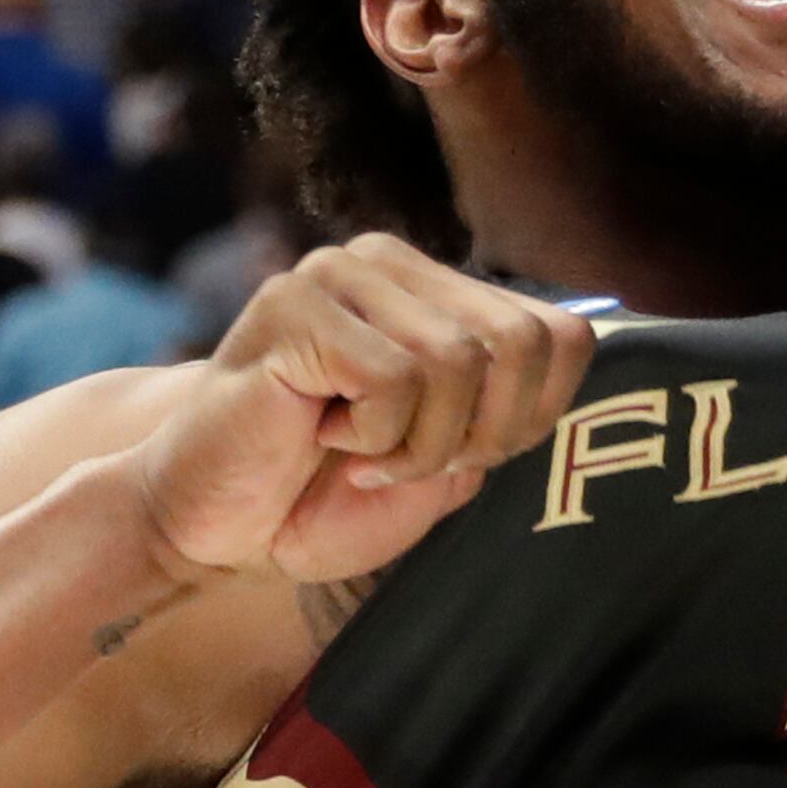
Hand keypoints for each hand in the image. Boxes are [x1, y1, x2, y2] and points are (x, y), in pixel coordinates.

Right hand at [130, 236, 594, 585]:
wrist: (207, 524)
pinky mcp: (295, 305)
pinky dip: (373, 438)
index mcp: (435, 290)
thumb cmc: (319, 496)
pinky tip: (324, 438)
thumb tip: (579, 351)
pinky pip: (393, 378)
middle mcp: (391, 263)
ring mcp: (339, 274)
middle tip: (412, 466)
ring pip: (458, 361)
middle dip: (484, 434)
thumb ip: (503, 413)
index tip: (465, 459)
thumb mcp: (440, 463)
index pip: (559, 332)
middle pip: (521, 342)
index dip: (534, 417)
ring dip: (419, 444)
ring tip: (362, 455)